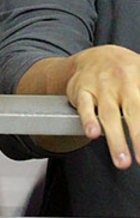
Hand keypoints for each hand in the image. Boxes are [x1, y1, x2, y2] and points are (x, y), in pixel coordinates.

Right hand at [64, 44, 139, 168]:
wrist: (94, 56)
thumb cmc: (127, 72)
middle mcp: (125, 82)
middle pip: (135, 112)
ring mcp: (103, 87)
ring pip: (110, 115)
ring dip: (116, 139)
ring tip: (123, 161)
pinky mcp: (82, 91)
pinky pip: (85, 107)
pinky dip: (89, 120)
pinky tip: (93, 133)